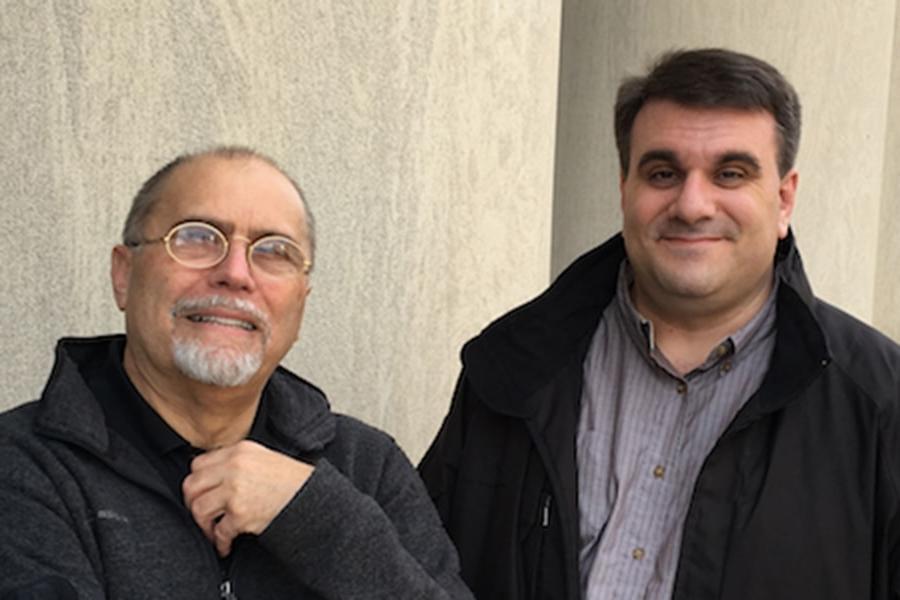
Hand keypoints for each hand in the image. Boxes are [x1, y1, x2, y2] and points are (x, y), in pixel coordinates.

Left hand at [182, 440, 313, 555]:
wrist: (312, 496)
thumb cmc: (292, 480)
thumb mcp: (263, 458)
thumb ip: (237, 461)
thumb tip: (212, 477)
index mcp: (240, 450)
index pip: (198, 464)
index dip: (198, 482)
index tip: (202, 493)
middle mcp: (235, 467)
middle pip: (192, 486)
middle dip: (192, 504)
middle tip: (201, 515)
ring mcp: (236, 490)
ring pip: (199, 509)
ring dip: (204, 525)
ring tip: (213, 531)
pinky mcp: (240, 514)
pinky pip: (219, 531)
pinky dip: (220, 542)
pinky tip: (226, 544)